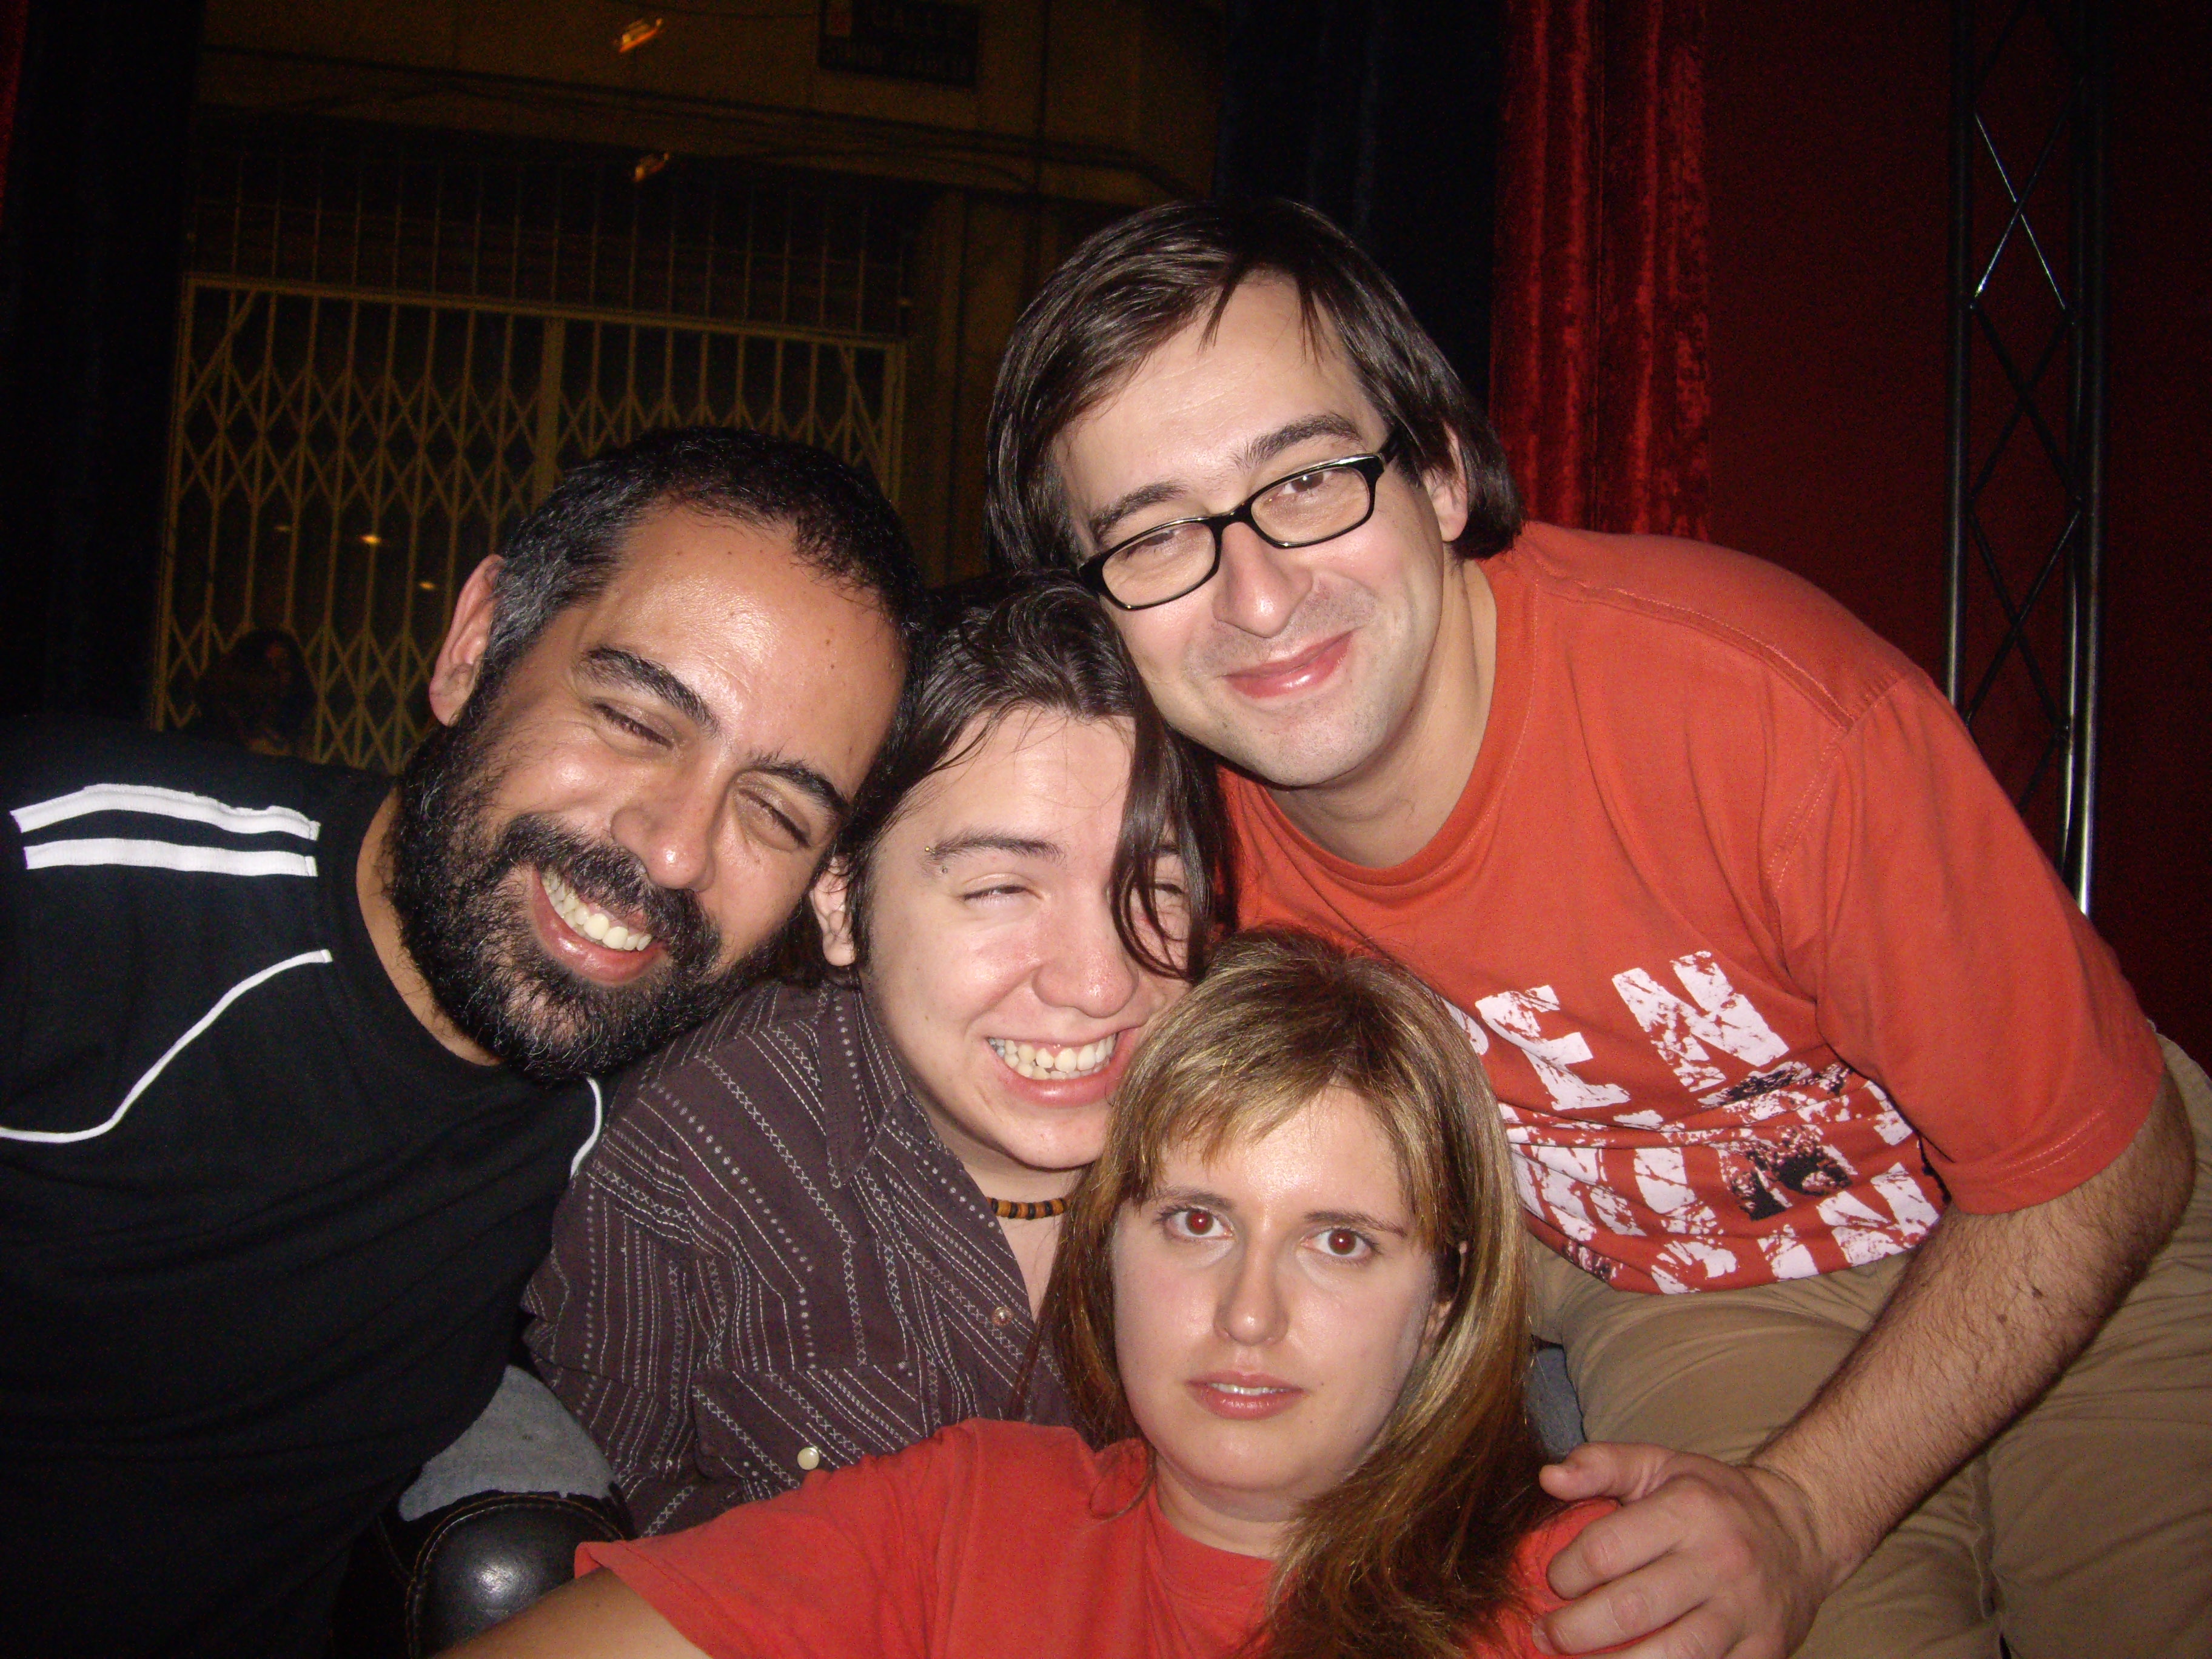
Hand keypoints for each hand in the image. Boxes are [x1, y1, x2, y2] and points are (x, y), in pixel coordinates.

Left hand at [1531, 1442, 1844, 1658]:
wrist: (1800, 1532)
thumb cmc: (1714, 1499)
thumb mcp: (1660, 1465)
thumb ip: (1602, 1464)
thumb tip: (1548, 1478)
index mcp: (1689, 1509)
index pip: (1606, 1550)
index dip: (1565, 1573)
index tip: (1554, 1581)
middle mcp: (1720, 1561)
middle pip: (1631, 1610)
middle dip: (1575, 1630)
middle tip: (1548, 1635)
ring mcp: (1745, 1612)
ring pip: (1671, 1657)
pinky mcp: (1763, 1651)